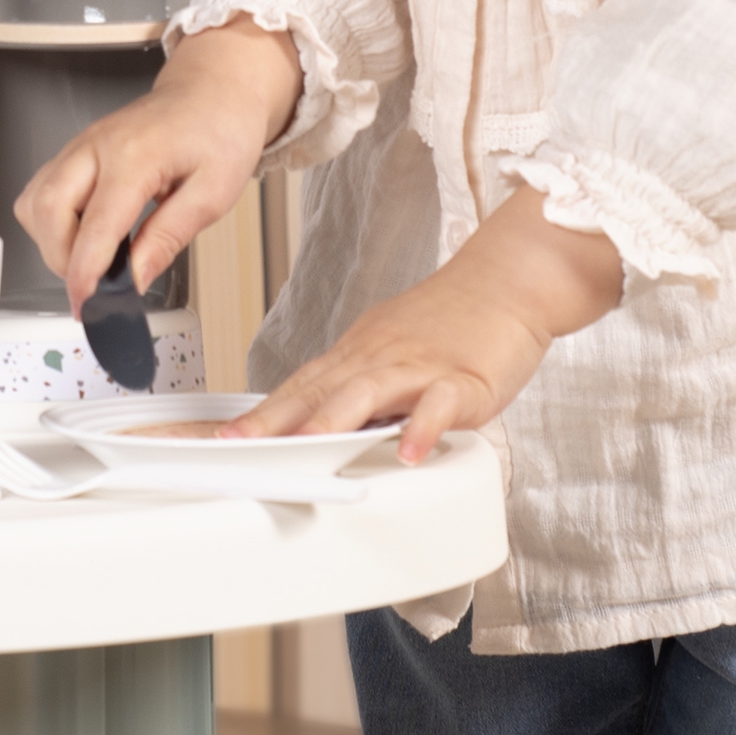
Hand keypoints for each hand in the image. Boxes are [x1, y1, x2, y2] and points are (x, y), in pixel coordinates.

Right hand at [13, 16, 304, 315]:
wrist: (212, 89)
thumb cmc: (219, 130)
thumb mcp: (214, 191)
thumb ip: (169, 235)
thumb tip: (135, 277)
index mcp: (135, 155)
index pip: (96, 223)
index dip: (85, 271)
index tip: (86, 304)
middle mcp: (96, 146)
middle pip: (46, 208)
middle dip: (60, 258)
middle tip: (94, 285)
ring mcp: (81, 146)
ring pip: (35, 200)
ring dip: (52, 241)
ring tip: (93, 260)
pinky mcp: (77, 151)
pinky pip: (43, 190)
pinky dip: (52, 222)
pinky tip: (87, 234)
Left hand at [222, 186, 623, 463]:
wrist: (506, 281)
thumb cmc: (452, 321)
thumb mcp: (394, 353)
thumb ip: (362, 391)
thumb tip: (327, 426)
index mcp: (359, 353)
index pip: (301, 385)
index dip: (263, 413)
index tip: (228, 436)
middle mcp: (380, 357)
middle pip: (320, 388)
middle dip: (276, 419)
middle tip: (239, 443)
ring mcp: (419, 365)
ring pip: (368, 391)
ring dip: (333, 421)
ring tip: (305, 447)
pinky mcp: (464, 377)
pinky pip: (439, 403)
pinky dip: (422, 427)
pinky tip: (409, 453)